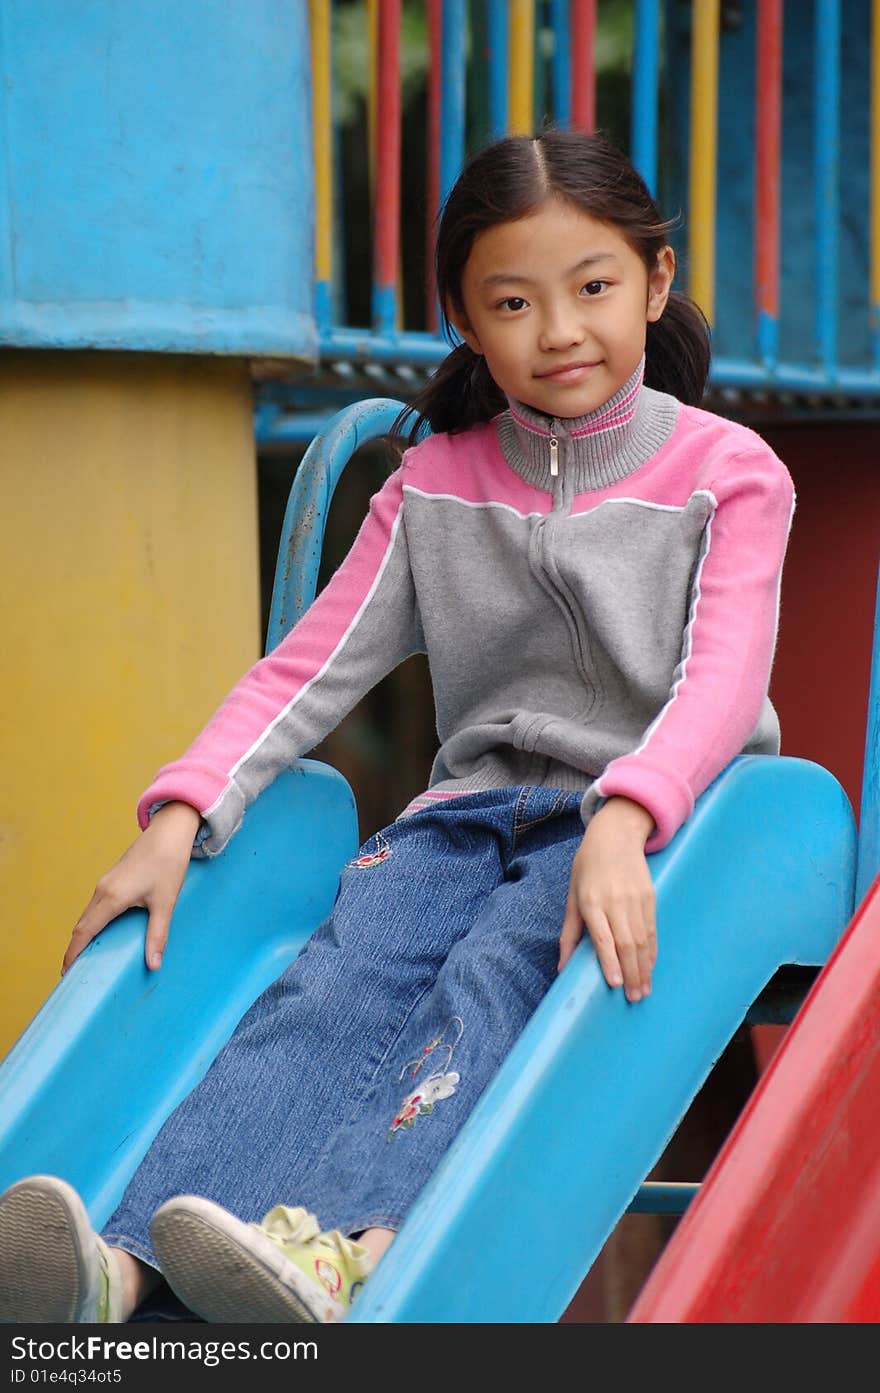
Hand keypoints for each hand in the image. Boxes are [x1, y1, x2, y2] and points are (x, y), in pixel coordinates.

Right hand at [63, 801, 201, 975]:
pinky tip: (102, 931)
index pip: (85, 932)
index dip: (73, 953)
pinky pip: (95, 905)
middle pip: (82, 925)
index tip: (66, 972)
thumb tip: (153, 964)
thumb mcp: (165, 903)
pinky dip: (92, 922)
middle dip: (75, 948)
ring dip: (84, 935)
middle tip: (74, 971)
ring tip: (86, 955)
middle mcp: (103, 890)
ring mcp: (105, 883)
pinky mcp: (112, 878)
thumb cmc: (168, 864)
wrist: (169, 831)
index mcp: (112, 898)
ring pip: (88, 914)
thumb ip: (157, 935)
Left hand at [558, 796, 655, 1001]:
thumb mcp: (572, 896)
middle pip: (627, 943)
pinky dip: (652, 952)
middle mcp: (616, 902)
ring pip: (643, 940)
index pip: (603, 936)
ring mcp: (635, 899)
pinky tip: (650, 968)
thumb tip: (562, 967)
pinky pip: (652, 930)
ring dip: (644, 968)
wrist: (616, 836)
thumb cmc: (588, 867)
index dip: (609, 961)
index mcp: (592, 901)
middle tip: (633, 998)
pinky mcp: (650, 897)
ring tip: (643, 990)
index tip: (615, 983)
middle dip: (631, 973)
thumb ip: (569, 933)